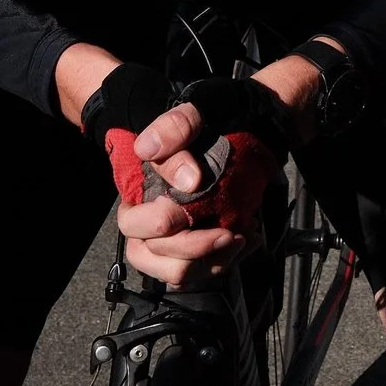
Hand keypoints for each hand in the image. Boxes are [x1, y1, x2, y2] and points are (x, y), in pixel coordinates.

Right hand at [106, 74, 296, 288]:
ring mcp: (178, 234)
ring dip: (210, 262)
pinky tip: (248, 238)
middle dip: (191, 252)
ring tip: (241, 238)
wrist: (252, 125)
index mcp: (140, 191)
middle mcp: (152, 219)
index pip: (133, 226)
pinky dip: (226, 260)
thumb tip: (152, 150)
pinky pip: (204, 268)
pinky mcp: (202, 241)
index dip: (159, 226)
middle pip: (153, 257)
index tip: (188, 214)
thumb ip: (174, 127)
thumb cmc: (214, 119)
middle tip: (228, 234)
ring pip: (178, 271)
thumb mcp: (194, 113)